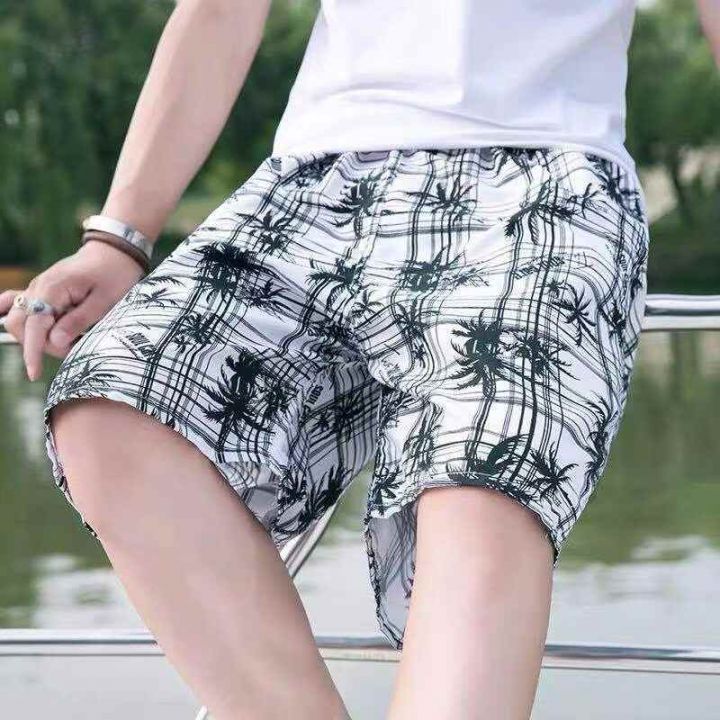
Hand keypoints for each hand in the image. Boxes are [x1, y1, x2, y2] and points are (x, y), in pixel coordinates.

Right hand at [0, 241, 145, 380]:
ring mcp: (37, 289)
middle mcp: (38, 288)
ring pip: (20, 320)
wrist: (114, 251)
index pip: (33, 326)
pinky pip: (18, 304)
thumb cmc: (114, 274)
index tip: (35, 374)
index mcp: (52, 289)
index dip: (33, 352)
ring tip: (70, 339)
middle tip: (73, 348)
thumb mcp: (104, 300)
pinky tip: (21, 327)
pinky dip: (20, 319)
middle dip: (40, 345)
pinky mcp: (41, 291)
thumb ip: (78, 321)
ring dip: (38, 336)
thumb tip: (53, 342)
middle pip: (20, 325)